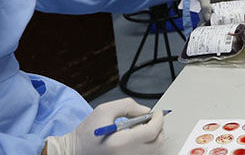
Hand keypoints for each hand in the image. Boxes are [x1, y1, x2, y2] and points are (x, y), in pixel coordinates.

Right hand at [45, 98, 163, 154]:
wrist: (72, 151)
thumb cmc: (86, 132)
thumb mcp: (104, 110)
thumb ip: (129, 106)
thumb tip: (147, 112)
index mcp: (120, 142)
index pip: (152, 132)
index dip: (159, 119)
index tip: (158, 112)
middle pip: (157, 143)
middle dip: (159, 128)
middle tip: (153, 119)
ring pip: (152, 149)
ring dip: (152, 136)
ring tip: (139, 127)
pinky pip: (143, 154)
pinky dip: (144, 144)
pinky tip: (134, 137)